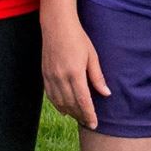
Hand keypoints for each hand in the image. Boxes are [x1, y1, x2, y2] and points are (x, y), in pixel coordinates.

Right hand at [40, 15, 108, 129]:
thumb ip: (97, 77)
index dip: (89, 114)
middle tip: (88, 123)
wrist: (57, 25)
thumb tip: (106, 93)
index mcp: (75, 72)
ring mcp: (51, 76)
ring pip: (60, 102)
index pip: (83, 100)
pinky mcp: (44, 74)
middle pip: (71, 104)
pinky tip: (64, 110)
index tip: (94, 124)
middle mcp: (61, 77)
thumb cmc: (78, 38)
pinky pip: (50, 96)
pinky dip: (58, 105)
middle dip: (80, 116)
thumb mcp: (92, 55)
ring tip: (79, 117)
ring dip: (69, 112)